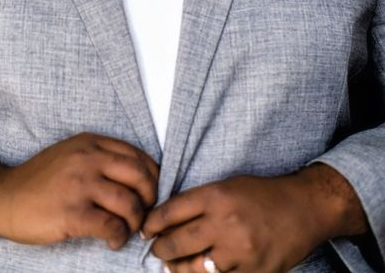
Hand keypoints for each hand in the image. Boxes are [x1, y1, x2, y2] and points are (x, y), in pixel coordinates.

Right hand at [0, 132, 158, 250]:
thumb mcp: (72, 154)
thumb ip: (101, 158)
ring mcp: (80, 185)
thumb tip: (139, 176)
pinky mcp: (72, 213)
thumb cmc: (41, 180)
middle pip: (141, 176)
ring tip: (126, 230)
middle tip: (144, 214)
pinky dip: (119, 237)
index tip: (149, 194)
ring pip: (130, 203)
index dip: (152, 178)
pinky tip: (113, 241)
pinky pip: (112, 226)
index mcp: (91, 143)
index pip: (139, 156)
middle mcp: (88, 159)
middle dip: (150, 199)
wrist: (4, 196)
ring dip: (135, 222)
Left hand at [141, 165, 366, 272]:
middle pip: (176, 243)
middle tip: (156, 250)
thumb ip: (200, 201)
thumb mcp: (228, 185)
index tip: (145, 229)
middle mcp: (224, 223)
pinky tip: (199, 272)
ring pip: (193, 268)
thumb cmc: (263, 194)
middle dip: (160, 249)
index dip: (152, 223)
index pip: (171, 211)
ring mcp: (238, 251)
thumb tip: (168, 219)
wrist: (304, 209)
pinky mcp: (252, 272)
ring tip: (172, 265)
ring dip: (177, 268)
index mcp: (216, 195)